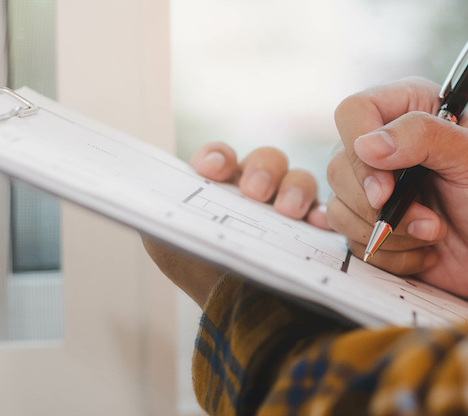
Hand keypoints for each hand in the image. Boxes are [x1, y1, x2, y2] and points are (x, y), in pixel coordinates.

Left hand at [144, 142, 325, 304]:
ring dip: (295, 189)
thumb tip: (141, 185)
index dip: (218, 156)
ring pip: (300, 179)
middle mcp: (258, 188)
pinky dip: (323, 214)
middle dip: (262, 170)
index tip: (211, 170)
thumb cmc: (197, 269)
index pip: (222, 156)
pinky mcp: (313, 230)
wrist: (231, 311)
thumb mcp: (164, 239)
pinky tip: (318, 225)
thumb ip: (158, 209)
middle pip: (268, 159)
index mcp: (221, 183)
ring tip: (288, 212)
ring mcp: (287, 207)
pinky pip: (325, 213)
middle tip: (255, 192)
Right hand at [327, 77, 467, 303]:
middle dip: (381, 205)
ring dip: (391, 234)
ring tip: (437, 234)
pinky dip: (392, 255)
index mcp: (411, 111)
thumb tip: (367, 144)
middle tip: (431, 222)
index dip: (360, 150)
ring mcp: (381, 192)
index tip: (387, 188)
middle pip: (339, 167)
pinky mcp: (378, 230)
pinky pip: (354, 243)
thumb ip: (426, 137)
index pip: (354, 113)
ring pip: (341, 209)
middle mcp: (389, 147)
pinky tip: (428, 252)